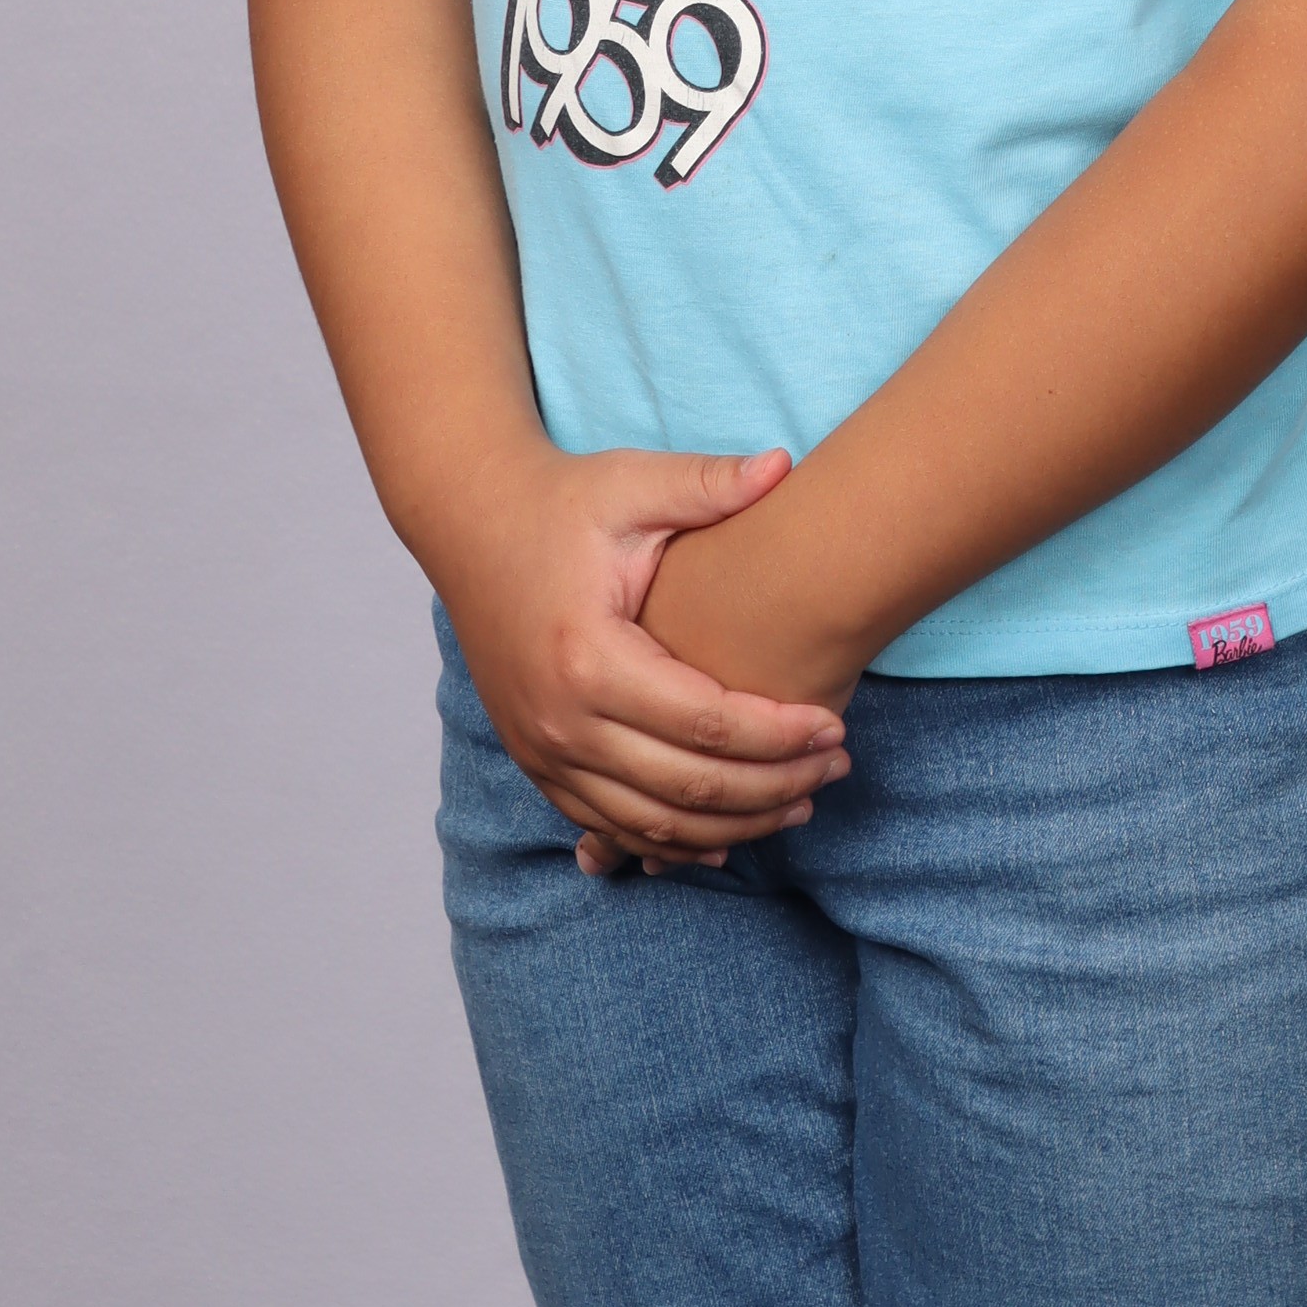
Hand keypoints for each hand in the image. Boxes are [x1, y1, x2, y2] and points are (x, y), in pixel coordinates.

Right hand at [426, 443, 849, 877]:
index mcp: (590, 657)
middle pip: (687, 787)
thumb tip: (784, 465)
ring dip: (733, 826)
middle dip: (773, 785)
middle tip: (836, 767)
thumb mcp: (631, 483)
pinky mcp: (536, 762)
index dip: (779, 734)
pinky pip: (610, 826)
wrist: (471, 524)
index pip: (706, 724)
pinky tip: (725, 837)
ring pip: (651, 824)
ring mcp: (542, 750)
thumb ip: (708, 484)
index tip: (835, 726)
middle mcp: (560, 720)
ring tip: (801, 802)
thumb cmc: (562, 502)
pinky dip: (671, 840)